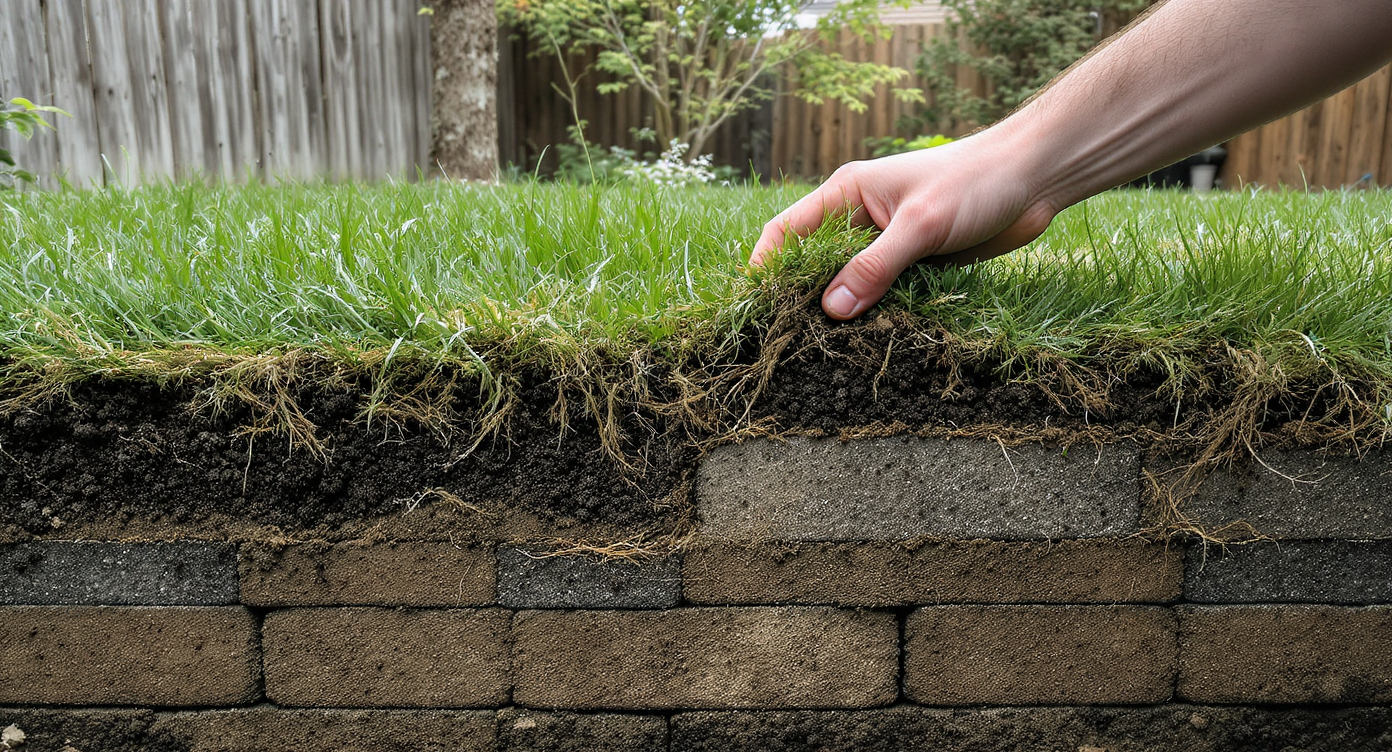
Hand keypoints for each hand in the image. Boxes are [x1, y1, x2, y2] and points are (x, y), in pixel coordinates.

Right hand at [750, 129, 1058, 319]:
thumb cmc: (974, 183)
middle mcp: (860, 219)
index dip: (766, 268)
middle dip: (803, 299)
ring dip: (843, 313)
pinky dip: (877, 315)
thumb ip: (876, 266)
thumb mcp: (920, 224)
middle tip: (792, 342)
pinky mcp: (915, 264)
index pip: (786, 232)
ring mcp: (887, 244)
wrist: (1036, 177)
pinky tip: (871, 342)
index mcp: (847, 194)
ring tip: (826, 352)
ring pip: (850, 285)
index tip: (757, 308)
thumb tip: (831, 310)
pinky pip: (884, 295)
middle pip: (814, 265)